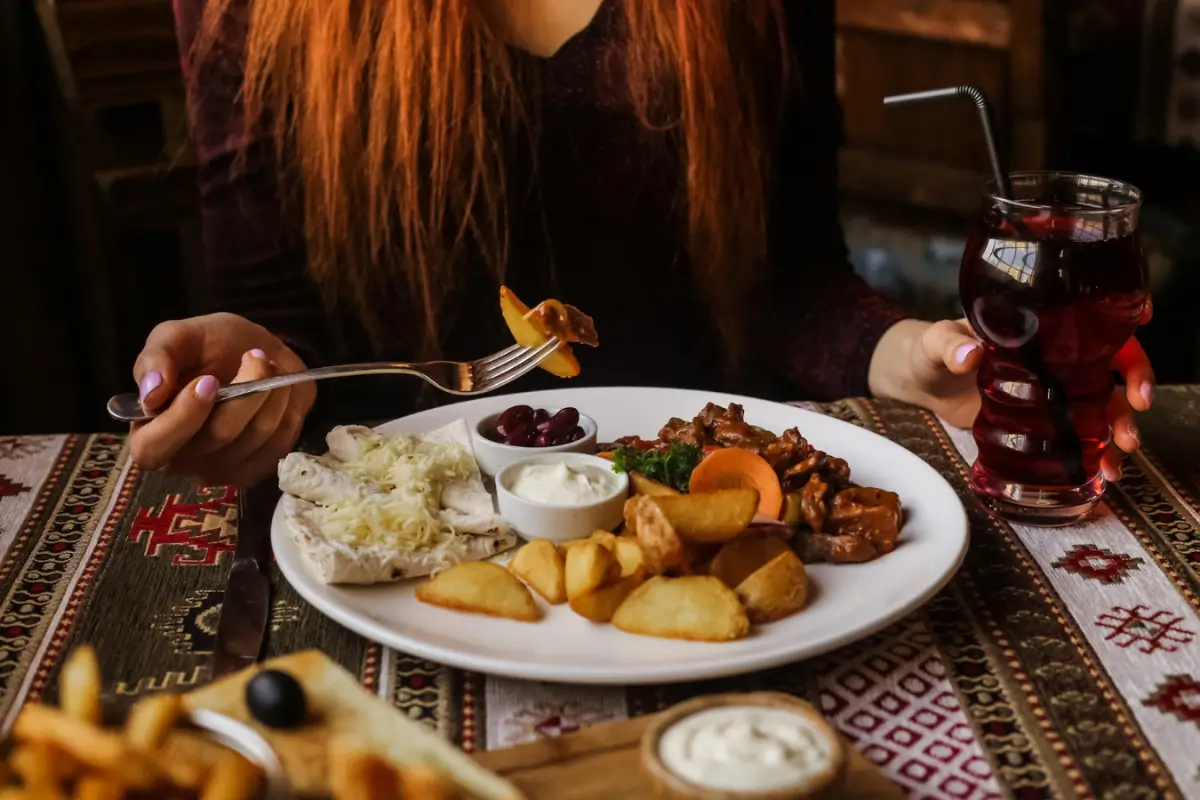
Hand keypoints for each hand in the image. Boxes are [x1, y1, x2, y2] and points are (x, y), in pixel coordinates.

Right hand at [128, 313, 316, 485]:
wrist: (253, 352)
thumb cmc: (205, 348)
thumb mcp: (174, 338)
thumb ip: (155, 358)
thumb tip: (151, 393)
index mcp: (149, 433)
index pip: (153, 448)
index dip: (182, 417)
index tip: (208, 381)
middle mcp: (183, 460)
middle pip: (219, 436)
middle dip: (246, 390)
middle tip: (255, 356)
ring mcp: (224, 470)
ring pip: (257, 435)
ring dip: (272, 392)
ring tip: (268, 365)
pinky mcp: (258, 467)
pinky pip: (282, 440)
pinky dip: (287, 406)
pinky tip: (280, 387)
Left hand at [870, 310, 1154, 482]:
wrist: (919, 383)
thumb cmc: (930, 350)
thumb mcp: (937, 342)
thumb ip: (950, 345)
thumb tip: (967, 354)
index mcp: (1037, 329)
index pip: (1088, 320)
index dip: (1120, 319)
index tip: (1142, 321)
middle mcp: (1053, 359)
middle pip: (1110, 367)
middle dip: (1133, 384)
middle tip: (1137, 406)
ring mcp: (1050, 393)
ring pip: (1101, 406)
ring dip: (1119, 427)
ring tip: (1120, 452)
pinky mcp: (1039, 423)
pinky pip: (1077, 436)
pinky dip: (1093, 453)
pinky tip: (1101, 472)